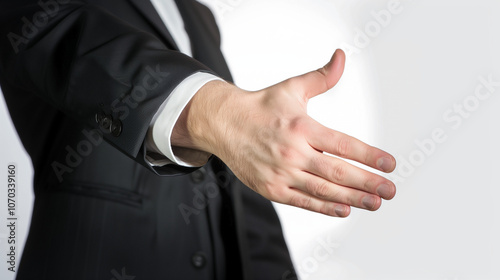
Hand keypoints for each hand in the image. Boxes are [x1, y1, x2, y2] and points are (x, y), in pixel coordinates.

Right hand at [172, 49, 395, 216]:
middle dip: (368, 183)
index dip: (369, 156)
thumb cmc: (260, 107)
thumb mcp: (292, 88)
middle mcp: (293, 152)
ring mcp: (282, 172)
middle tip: (389, 190)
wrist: (223, 124)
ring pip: (323, 190)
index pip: (343, 144)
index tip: (389, 164)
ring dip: (352, 198)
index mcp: (301, 127)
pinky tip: (344, 209)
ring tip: (374, 202)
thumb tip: (342, 57)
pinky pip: (302, 201)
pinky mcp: (271, 188)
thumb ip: (322, 77)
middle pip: (337, 172)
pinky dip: (324, 207)